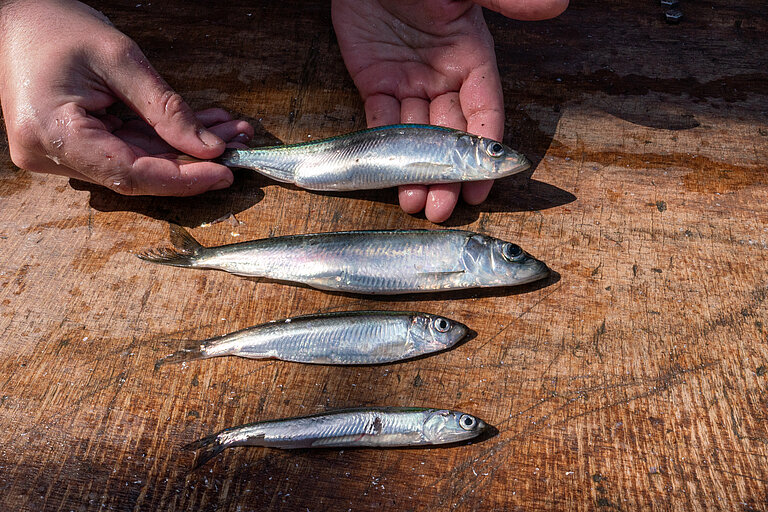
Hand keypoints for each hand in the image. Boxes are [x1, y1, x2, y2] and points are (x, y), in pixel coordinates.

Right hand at [0, 0, 252, 195]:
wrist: (14, 17)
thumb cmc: (56, 27)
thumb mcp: (120, 59)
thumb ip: (165, 107)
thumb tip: (208, 147)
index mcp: (53, 133)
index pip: (130, 173)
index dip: (182, 178)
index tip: (224, 172)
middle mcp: (51, 154)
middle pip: (137, 172)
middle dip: (193, 161)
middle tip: (238, 147)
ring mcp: (60, 154)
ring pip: (137, 162)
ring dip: (184, 149)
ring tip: (229, 131)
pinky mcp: (73, 147)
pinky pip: (126, 149)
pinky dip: (164, 139)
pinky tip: (202, 129)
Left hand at [332, 0, 567, 221]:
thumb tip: (555, 4)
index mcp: (472, 58)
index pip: (484, 113)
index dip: (482, 151)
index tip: (480, 186)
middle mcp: (443, 77)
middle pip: (448, 135)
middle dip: (446, 175)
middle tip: (441, 209)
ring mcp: (409, 82)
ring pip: (414, 135)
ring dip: (413, 171)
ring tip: (413, 203)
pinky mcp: (375, 81)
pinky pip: (379, 118)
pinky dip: (382, 146)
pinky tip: (384, 173)